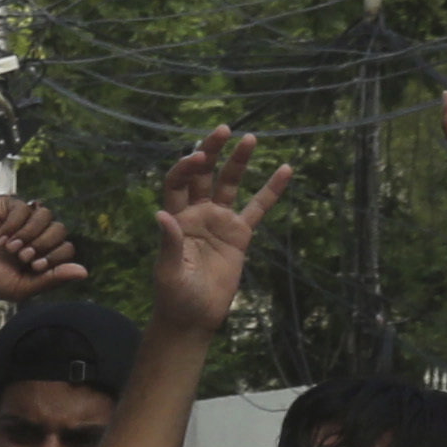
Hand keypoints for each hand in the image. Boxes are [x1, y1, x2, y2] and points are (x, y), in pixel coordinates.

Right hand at [0, 192, 84, 303]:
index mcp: (41, 255)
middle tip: (21, 256)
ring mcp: (22, 219)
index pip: (66, 248)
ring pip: (46, 215)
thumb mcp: (22, 286)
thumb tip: (84, 272)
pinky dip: (14, 224)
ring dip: (29, 233)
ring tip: (10, 247)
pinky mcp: (8, 206)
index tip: (32, 267)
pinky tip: (0, 235)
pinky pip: (24, 207)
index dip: (54, 257)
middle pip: (60, 230)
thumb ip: (52, 279)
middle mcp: (35, 236)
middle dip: (43, 244)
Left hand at [145, 131, 291, 333]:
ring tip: (250, 138)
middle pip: (203, 173)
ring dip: (238, 161)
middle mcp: (197, 213)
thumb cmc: (176, 297)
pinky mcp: (240, 234)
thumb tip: (161, 215)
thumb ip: (168, 244)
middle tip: (224, 129)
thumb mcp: (169, 273)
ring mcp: (220, 221)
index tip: (199, 159)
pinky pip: (258, 208)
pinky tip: (285, 170)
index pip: (178, 182)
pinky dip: (271, 191)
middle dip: (211, 151)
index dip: (186, 167)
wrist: (195, 317)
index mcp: (177, 217)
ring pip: (230, 184)